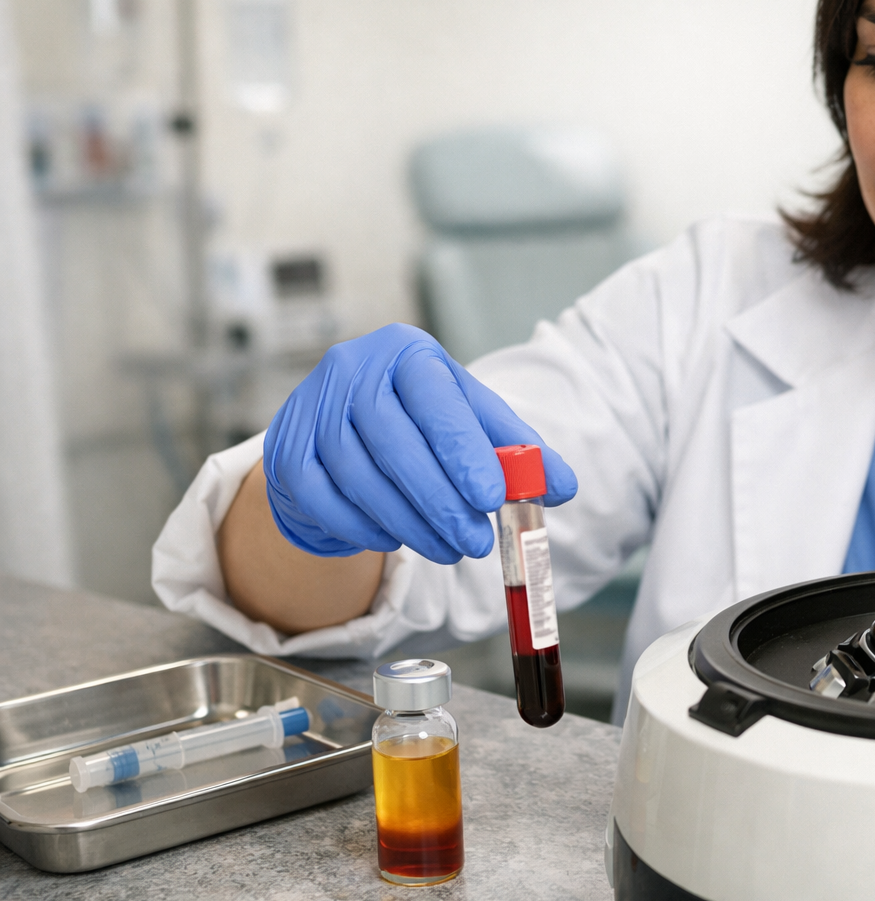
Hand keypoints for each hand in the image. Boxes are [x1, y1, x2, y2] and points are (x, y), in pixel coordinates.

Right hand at [263, 323, 575, 562]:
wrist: (342, 430)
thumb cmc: (420, 422)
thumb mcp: (471, 422)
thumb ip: (517, 451)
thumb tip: (562, 487)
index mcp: (406, 351)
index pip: (434, 396)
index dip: (462, 449)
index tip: (492, 498)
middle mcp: (351, 369)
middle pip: (393, 440)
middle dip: (439, 500)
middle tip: (475, 541)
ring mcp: (309, 409)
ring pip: (358, 475)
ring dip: (409, 522)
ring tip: (449, 549)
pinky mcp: (286, 453)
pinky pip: (326, 500)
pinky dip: (365, 527)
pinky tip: (397, 538)